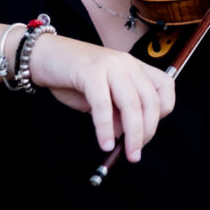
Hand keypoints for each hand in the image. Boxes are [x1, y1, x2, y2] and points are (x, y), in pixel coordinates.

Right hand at [28, 35, 174, 162]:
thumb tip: (126, 135)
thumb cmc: (74, 77)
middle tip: (137, 152)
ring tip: (128, 153)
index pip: (165, 86)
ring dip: (133, 134)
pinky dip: (105, 128)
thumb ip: (117, 112)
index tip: (148, 129)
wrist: (45, 56)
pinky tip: (105, 143)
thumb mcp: (102, 96)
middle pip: (151, 100)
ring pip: (132, 104)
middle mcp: (127, 64)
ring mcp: (110, 66)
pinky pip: (103, 105)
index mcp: (134, 67)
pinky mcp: (90, 73)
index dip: (163, 111)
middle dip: (147, 131)